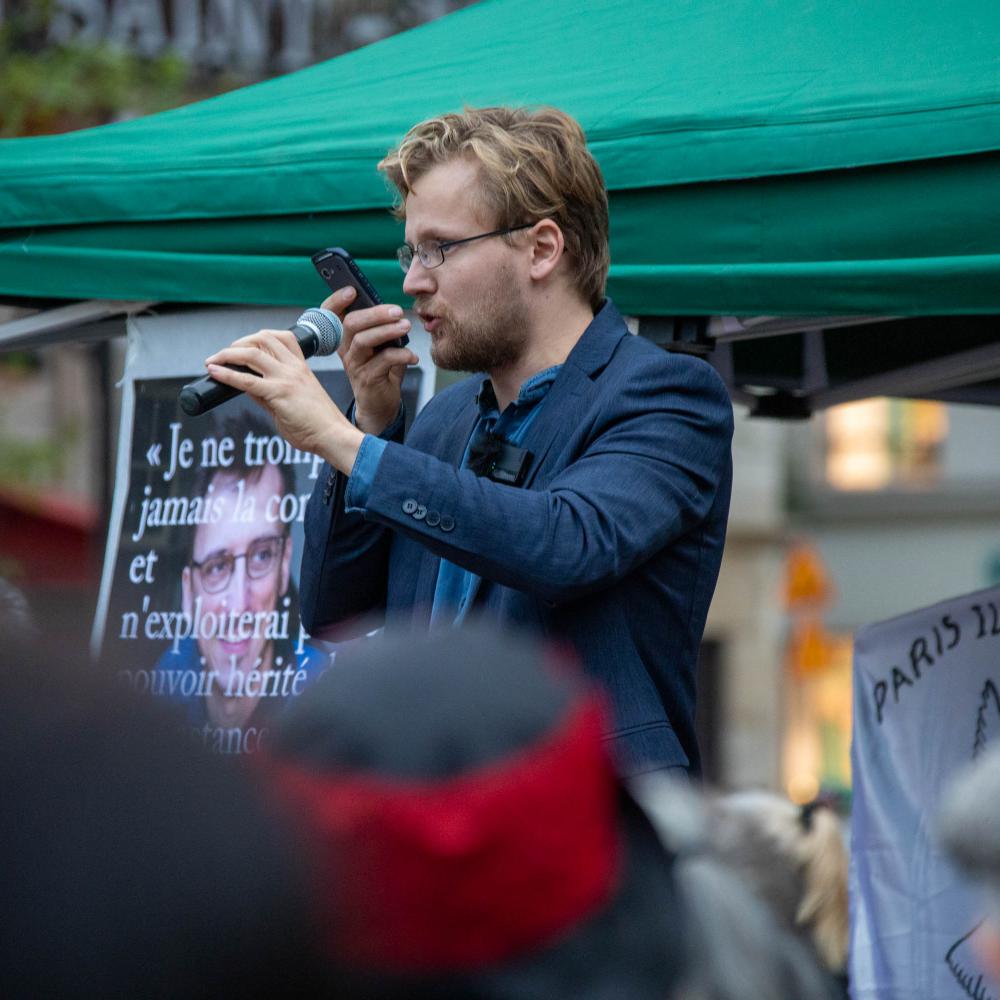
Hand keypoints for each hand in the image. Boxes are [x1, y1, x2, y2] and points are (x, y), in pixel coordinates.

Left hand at [205, 329, 362, 474]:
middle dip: (238, 343)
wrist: (334, 436)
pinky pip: (246, 380)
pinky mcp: (278, 393)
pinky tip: (214, 372)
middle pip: (263, 338)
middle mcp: (294, 367)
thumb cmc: (318, 425)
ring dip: (227, 354)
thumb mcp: (293, 401)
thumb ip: (269, 392)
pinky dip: (226, 374)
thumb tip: (245, 386)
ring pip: (251, 353)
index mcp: (302, 367)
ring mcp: (286, 378)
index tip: (243, 347)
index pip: (281, 338)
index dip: (258, 337)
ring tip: (213, 361)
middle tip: (224, 355)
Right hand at [322, 286, 418, 434]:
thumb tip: (392, 310)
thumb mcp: (380, 346)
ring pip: (364, 340)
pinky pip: (383, 360)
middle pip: (351, 324)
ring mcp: (354, 365)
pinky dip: (401, 355)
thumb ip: (382, 328)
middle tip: (396, 311)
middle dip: (375, 313)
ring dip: (387, 330)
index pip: (331, 314)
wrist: (380, 406)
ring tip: (406, 327)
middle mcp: (346, 350)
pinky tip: (412, 356)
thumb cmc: (381, 371)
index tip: (352, 290)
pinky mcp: (367, 379)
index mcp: (345, 338)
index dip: (336, 300)